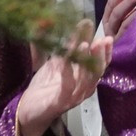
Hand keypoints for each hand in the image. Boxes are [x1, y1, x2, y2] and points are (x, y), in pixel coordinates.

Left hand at [19, 21, 111, 135]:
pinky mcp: (61, 103)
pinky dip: (68, 71)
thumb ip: (64, 48)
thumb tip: (67, 26)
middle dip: (101, 55)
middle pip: (98, 72)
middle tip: (101, 40)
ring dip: (86, 61)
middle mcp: (84, 90)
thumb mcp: (55, 63)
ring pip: (86, 80)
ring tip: (85, 45)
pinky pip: (67, 86)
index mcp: (86, 80)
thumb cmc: (45, 86)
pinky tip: (65, 59)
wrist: (28, 109)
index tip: (106, 37)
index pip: (101, 66)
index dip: (106, 52)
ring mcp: (74, 98)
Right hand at [97, 0, 135, 41]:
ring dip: (135, 12)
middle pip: (116, 14)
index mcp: (109, 24)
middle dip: (128, 1)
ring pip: (124, 24)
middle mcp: (110, 33)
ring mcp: (118, 43)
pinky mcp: (125, 51)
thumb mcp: (128, 15)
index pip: (110, 6)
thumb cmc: (134, 35)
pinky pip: (131, 35)